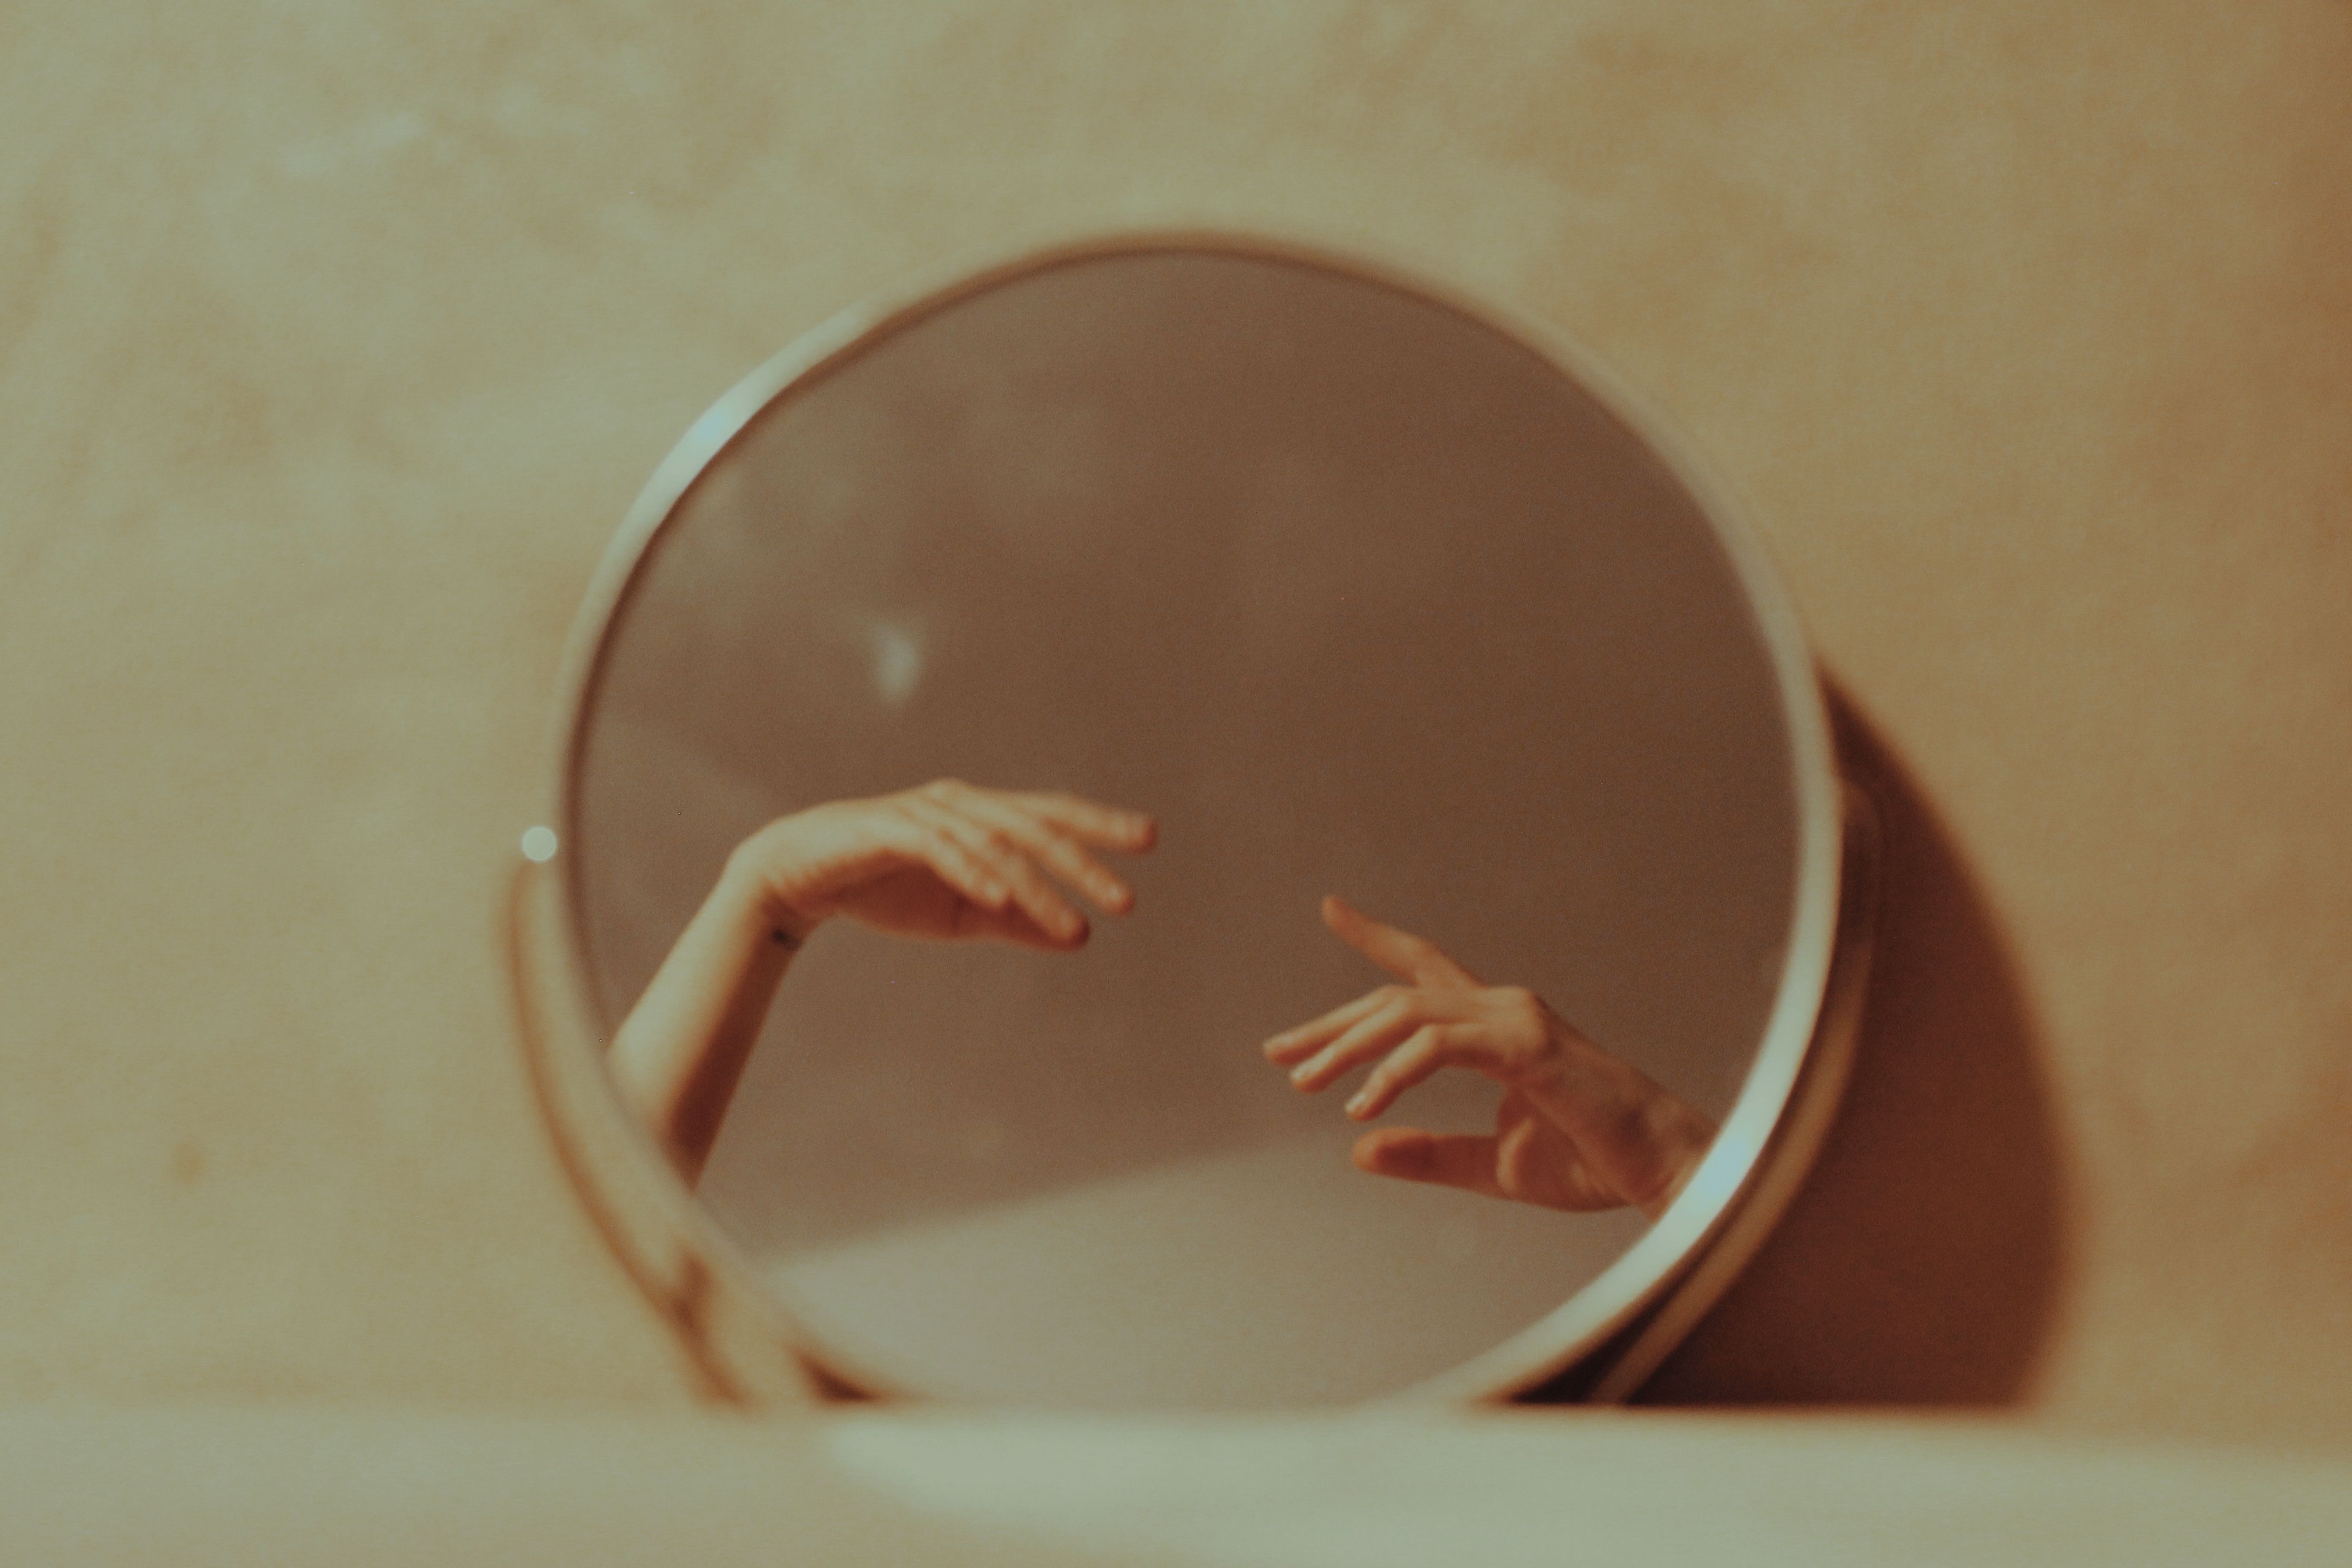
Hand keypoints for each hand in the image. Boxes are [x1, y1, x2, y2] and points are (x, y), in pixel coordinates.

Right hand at [733, 778, 1156, 948]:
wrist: (800, 878)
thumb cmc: (885, 889)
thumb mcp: (963, 916)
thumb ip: (1018, 921)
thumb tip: (1080, 937)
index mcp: (982, 816)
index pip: (1051, 816)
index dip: (1099, 825)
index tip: (1149, 840)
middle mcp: (960, 804)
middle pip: (1035, 826)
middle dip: (1084, 861)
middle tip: (1125, 899)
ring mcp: (924, 812)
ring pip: (994, 844)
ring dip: (1037, 886)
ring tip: (1072, 924)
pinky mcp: (889, 828)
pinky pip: (940, 848)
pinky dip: (973, 871)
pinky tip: (1001, 897)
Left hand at [1261, 897, 1716, 1219]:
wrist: (1664, 1172)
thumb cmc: (1594, 1162)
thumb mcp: (1490, 1167)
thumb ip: (1427, 1154)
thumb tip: (1358, 1151)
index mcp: (1497, 1027)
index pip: (1424, 971)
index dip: (1376, 938)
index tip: (1332, 907)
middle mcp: (1503, 1009)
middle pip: (1398, 996)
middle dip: (1333, 1024)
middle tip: (1278, 1053)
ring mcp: (1516, 1020)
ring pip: (1407, 1014)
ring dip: (1349, 1046)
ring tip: (1306, 1083)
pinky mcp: (1527, 1047)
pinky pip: (1440, 1046)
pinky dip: (1394, 1071)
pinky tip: (1363, 1103)